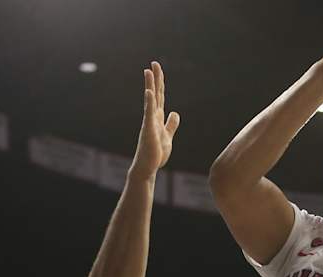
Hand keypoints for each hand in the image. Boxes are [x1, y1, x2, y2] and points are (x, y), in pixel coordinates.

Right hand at [129, 62, 179, 177]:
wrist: (148, 168)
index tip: (158, 69)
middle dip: (155, 78)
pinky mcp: (148, 130)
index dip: (161, 83)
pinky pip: (149, 113)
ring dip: (150, 85)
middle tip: (154, 63)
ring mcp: (149, 122)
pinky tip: (149, 92)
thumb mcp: (168, 136)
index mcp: (158, 117)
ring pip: (150, 100)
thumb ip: (171, 124)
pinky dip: (149, 102)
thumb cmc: (156, 153)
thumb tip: (175, 112)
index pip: (160, 96)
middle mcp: (152, 117)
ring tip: (148, 71)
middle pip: (155, 94)